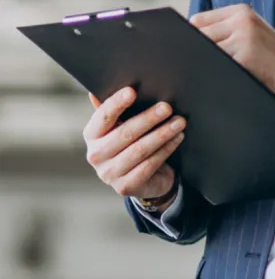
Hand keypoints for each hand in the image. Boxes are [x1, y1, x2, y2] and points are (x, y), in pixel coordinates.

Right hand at [84, 87, 185, 205]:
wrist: (140, 179)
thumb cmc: (130, 143)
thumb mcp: (120, 125)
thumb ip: (112, 109)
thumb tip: (95, 92)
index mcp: (91, 135)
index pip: (103, 116)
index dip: (116, 103)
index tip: (132, 91)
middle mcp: (95, 155)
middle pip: (125, 133)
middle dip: (149, 118)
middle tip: (167, 107)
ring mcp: (109, 174)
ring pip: (140, 150)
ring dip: (162, 134)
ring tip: (179, 122)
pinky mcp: (126, 186)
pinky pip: (150, 164)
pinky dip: (166, 149)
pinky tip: (177, 138)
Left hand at [189, 4, 274, 111]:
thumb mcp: (253, 34)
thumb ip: (227, 31)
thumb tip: (189, 40)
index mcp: (241, 11)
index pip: (198, 20)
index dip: (192, 38)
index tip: (193, 52)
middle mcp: (241, 20)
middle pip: (198, 35)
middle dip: (196, 53)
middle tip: (201, 67)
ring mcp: (243, 37)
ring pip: (205, 51)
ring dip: (204, 65)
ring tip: (215, 75)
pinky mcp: (245, 57)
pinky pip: (216, 66)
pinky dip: (214, 75)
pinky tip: (224, 81)